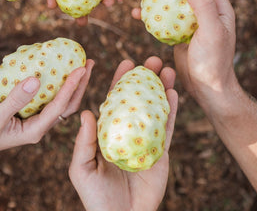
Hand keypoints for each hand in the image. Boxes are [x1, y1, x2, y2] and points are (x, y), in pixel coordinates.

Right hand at [0, 60, 94, 160]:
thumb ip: (16, 99)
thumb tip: (36, 79)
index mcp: (35, 131)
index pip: (60, 107)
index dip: (72, 86)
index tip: (82, 68)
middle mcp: (39, 127)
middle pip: (67, 105)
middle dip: (80, 85)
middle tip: (89, 63)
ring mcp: (34, 122)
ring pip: (59, 103)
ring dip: (71, 85)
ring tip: (79, 66)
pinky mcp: (27, 116)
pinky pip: (46, 100)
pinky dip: (55, 86)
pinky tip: (55, 73)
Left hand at [69, 57, 177, 210]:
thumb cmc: (95, 196)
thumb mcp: (82, 168)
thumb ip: (84, 141)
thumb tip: (86, 111)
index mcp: (106, 132)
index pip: (113, 100)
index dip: (119, 81)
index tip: (126, 62)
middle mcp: (126, 132)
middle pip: (137, 99)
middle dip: (144, 79)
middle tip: (151, 59)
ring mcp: (145, 141)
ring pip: (155, 109)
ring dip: (161, 88)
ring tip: (167, 69)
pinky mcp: (160, 153)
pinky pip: (167, 128)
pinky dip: (172, 111)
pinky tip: (175, 93)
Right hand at [132, 0, 236, 112]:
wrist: (207, 89)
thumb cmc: (213, 62)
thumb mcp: (211, 32)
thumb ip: (203, 5)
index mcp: (220, 7)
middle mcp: (207, 10)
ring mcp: (192, 21)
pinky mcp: (179, 33)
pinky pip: (163, 17)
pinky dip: (150, 12)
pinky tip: (136, 13)